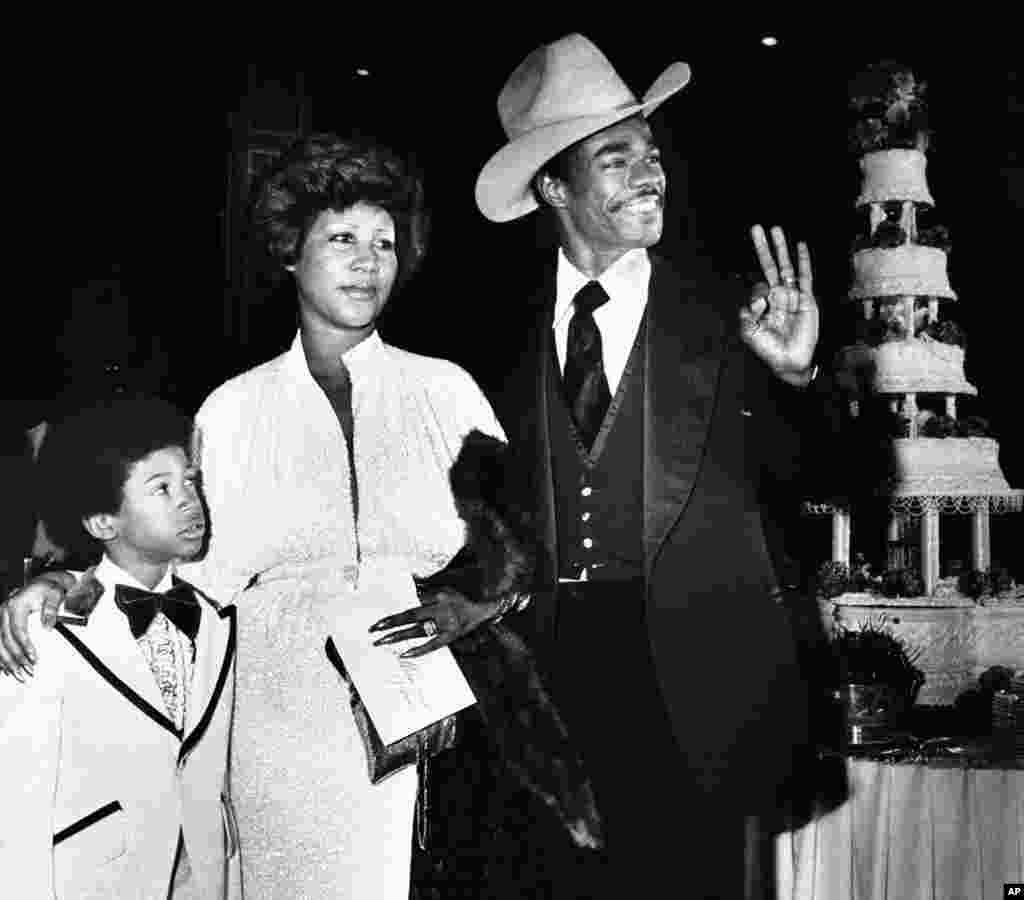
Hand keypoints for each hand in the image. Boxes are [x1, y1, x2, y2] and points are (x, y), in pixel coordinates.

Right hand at [0, 568, 99, 678]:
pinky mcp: (1, 624)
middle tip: (28, 671)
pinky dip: (2, 658)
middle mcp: (3, 612)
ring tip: (20, 675)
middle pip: (5, 640)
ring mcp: (0, 618)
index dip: (25, 646)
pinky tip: (7, 669)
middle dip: (16, 658)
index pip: (17, 630)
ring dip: (8, 662)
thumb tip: (48, 626)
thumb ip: (52, 609)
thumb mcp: (55, 594)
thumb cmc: (48, 589)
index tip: (33, 658)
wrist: (42, 584)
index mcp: (15, 605)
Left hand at [368, 588, 499, 658]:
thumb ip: (427, 589)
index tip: (382, 617)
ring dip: (398, 636)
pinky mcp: (450, 637)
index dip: (398, 608)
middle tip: (373, 628)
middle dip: (391, 621)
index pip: (413, 601)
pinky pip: (432, 645)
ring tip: (381, 641)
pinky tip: (404, 654)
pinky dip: (418, 650)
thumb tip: (410, 584)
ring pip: (417, 631)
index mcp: (439, 596)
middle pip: (410, 616)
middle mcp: (441, 609)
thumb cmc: (462, 599)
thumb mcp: (446, 589)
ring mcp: (445, 625)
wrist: (485, 610)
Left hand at [741, 225, 819, 386]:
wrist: (790, 361)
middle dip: (763, 247)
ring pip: (785, 266)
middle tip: (756, 228)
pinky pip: (804, 276)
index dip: (756, 290)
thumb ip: (749, 312)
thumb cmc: (769, 349)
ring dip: (780, 248)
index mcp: (762, 304)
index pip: (756, 284)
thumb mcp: (749, 332)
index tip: (761, 306)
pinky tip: (799, 245)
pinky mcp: (806, 299)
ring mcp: (792, 296)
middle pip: (768, 266)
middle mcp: (776, 296)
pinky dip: (803, 260)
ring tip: (775, 229)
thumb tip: (760, 296)